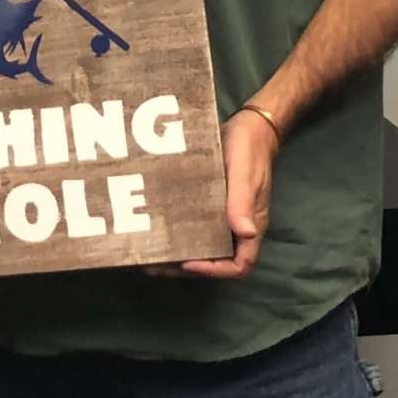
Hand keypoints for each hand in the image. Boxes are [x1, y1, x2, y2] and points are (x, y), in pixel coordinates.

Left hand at [153, 106, 278, 279]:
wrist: (248, 127)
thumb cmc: (250, 151)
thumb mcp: (245, 175)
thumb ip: (242, 203)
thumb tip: (245, 233)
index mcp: (249, 226)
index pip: (238, 264)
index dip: (214, 270)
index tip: (187, 263)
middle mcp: (236, 226)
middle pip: (215, 259)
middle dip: (185, 266)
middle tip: (153, 263)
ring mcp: (222, 216)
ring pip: (202, 243)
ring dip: (177, 251)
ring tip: (147, 252)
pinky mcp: (210, 203)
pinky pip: (194, 224)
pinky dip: (176, 230)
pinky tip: (154, 226)